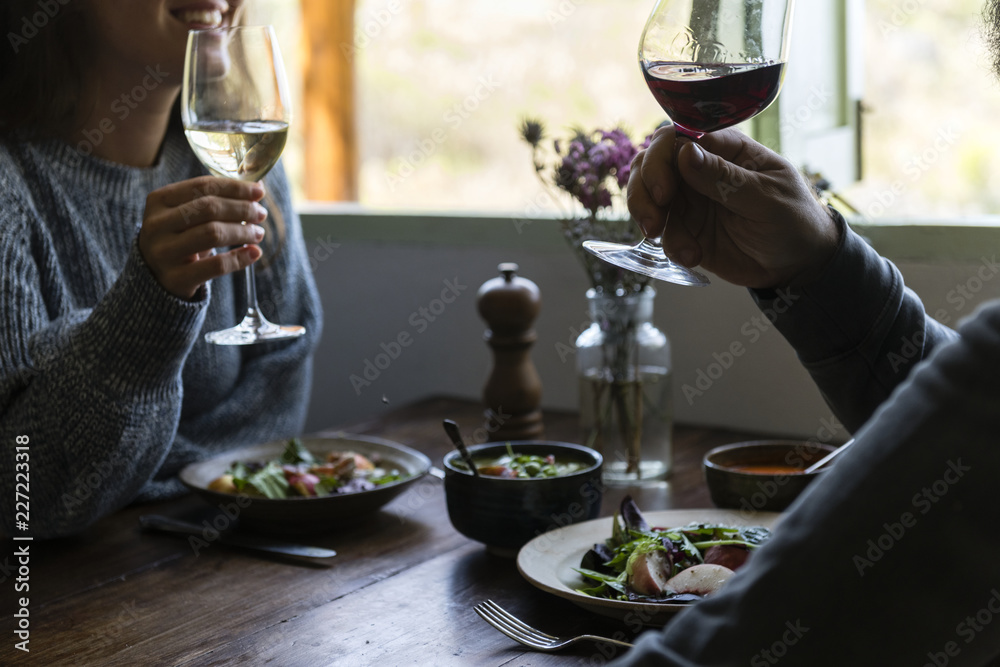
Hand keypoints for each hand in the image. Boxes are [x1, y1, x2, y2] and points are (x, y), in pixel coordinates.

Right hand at [138, 176, 267, 299]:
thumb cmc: (178, 238)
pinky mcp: (175, 278)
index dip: (235, 187)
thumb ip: (213, 200)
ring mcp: (163, 252)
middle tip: (261, 214)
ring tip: (258, 233)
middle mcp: (156, 224)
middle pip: (209, 208)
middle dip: (242, 208)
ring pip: (213, 233)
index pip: (202, 186)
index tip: (259, 191)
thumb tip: (257, 187)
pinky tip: (254, 252)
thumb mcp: (185, 214)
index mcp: (158, 200)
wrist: (154, 277)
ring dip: (243, 231)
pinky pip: (216, 265)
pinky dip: (240, 258)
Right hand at [627, 125, 840, 288]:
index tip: (664, 190)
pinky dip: (670, 245)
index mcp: (723, 149)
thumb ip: (725, 177)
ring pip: (647, 196)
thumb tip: (685, 151)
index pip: (677, 137)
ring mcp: (690, 200)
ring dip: (648, 218)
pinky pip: (662, 232)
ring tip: (668, 242)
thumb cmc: (793, 218)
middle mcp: (699, 170)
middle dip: (643, 190)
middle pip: (650, 163)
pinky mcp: (686, 230)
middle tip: (653, 221)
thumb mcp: (766, 197)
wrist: (799, 263)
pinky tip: (692, 257)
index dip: (660, 158)